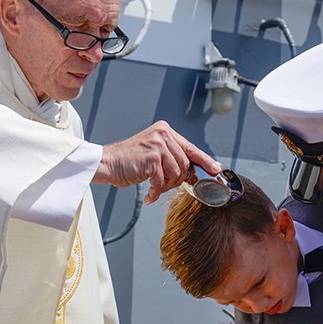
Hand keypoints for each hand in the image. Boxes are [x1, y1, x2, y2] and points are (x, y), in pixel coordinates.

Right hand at [95, 121, 219, 203]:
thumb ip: (173, 157)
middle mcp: (163, 135)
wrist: (108, 163)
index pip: (191, 147)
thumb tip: (195, 171)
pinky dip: (156, 190)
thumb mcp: (155, 152)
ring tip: (153, 186)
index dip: (204, 161)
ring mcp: (158, 145)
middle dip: (176, 180)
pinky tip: (148, 192)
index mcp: (165, 131)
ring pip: (176, 174)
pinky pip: (163, 181)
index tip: (214, 169)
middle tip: (163, 185)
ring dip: (165, 186)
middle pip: (185, 165)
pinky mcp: (152, 158)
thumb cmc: (129, 161)